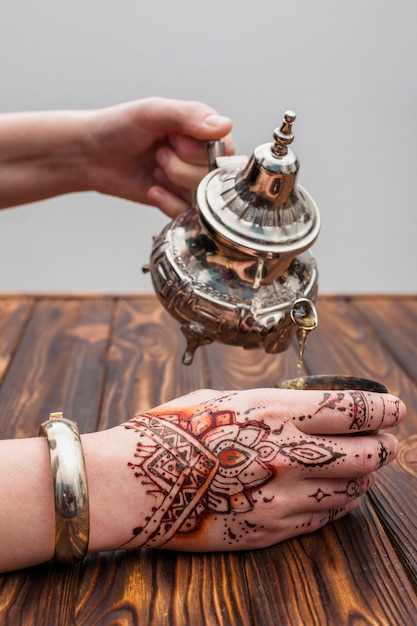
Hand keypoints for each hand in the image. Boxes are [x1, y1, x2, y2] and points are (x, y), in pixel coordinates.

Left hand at [84, 97, 233, 216]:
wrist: (92, 155)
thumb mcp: (154, 112)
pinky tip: (153, 189)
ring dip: (174, 182)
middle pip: (214, 175)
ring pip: (204, 196)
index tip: (172, 139)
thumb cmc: (120, 127)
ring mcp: (192, 182)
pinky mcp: (179, 203)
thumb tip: (224, 125)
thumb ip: (189, 116)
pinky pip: (189, 214)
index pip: (224, 149)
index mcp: (205, 130)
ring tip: (155, 168)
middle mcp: (203, 157)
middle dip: (180, 167)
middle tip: (158, 154)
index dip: (196, 150)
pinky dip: (169, 204)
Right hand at [92, 387, 403, 553]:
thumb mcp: (222, 400)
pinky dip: (339, 505)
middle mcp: (288, 455)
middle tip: (386, 442)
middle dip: (384, 446)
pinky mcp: (270, 529)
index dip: (383, 408)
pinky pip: (323, 520)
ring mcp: (282, 497)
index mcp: (275, 412)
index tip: (396, 407)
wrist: (134, 483)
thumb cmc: (172, 432)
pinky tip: (337, 496)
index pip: (351, 410)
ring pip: (350, 491)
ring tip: (362, 468)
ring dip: (364, 478)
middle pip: (365, 454)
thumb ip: (266, 407)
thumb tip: (297, 411)